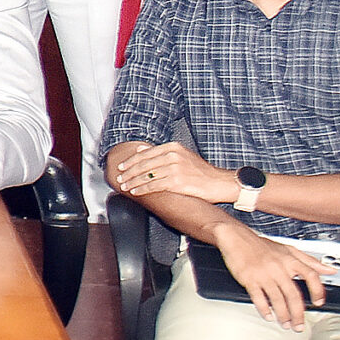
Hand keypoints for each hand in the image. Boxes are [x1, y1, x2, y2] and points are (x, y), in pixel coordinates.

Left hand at [111, 142, 236, 203]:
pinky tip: (136, 192)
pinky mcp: (176, 182)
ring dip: (132, 182)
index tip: (121, 166)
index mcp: (173, 147)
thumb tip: (140, 148)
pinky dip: (142, 189)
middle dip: (128, 172)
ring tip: (125, 186)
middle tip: (119, 178)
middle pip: (143, 164)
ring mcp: (174, 168)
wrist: (220, 182)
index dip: (130, 161)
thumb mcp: (182, 155)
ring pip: (146, 175)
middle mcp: (172, 156)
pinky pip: (153, 185)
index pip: (145, 153)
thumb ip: (161, 152)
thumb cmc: (201, 171)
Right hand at [209, 224, 332, 330]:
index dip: (317, 291)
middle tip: (299, 325)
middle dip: (298, 314)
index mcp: (290, 260)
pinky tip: (268, 315)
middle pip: (293, 295)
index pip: (311, 276)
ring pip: (277, 299)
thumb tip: (330, 270)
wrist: (236, 238)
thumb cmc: (261, 246)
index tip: (318, 302)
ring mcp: (264, 274)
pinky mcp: (249, 279)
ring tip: (285, 323)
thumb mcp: (289, 250)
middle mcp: (279, 268)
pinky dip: (264, 309)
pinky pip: (259, 298)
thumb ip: (310, 261)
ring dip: (283, 315)